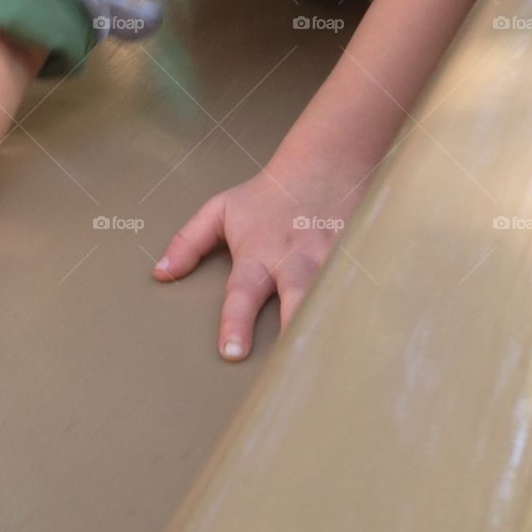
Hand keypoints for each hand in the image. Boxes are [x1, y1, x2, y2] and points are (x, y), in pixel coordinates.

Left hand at [152, 158, 368, 355]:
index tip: (231, 353)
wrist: (322, 165)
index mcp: (259, 254)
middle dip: (295, 330)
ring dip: (333, 326)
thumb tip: (160, 272)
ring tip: (336, 364)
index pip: (243, 293)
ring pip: (334, 297)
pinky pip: (363, 292)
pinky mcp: (358, 261)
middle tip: (291, 367)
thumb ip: (189, 242)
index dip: (236, 323)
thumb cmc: (267, 195)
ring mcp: (331, 262)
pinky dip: (365, 312)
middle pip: (298, 297)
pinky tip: (371, 341)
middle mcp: (296, 261)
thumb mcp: (220, 211)